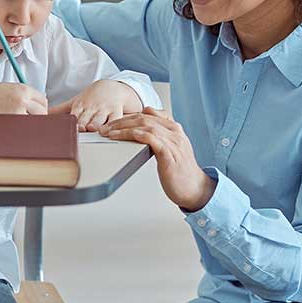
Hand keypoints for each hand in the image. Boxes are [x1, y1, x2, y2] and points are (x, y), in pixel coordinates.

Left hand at [49, 80, 141, 130]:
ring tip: (93, 129)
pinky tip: (108, 130)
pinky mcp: (116, 112)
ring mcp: (104, 110)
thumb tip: (43, 115)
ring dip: (96, 124)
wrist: (112, 87)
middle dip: (84, 124)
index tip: (69, 127)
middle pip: (86, 118)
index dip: (71, 122)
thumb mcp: (76, 101)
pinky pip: (114, 120)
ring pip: (99, 119)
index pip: (74, 115)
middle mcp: (92, 108)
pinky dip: (111, 125)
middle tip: (81, 128)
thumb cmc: (92, 98)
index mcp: (80, 106)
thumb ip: (60, 110)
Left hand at [99, 108, 213, 210]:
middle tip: (106, 127)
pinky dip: (134, 134)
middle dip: (121, 121)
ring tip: (109, 133)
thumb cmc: (181, 173)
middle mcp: (174, 131)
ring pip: (144, 125)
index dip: (129, 116)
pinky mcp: (168, 152)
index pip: (149, 113)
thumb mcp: (170, 150)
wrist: (195, 189)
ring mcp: (173, 141)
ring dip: (123, 127)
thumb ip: (159, 139)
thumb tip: (141, 134)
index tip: (114, 122)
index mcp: (174, 128)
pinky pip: (149, 137)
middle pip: (143, 117)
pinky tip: (122, 136)